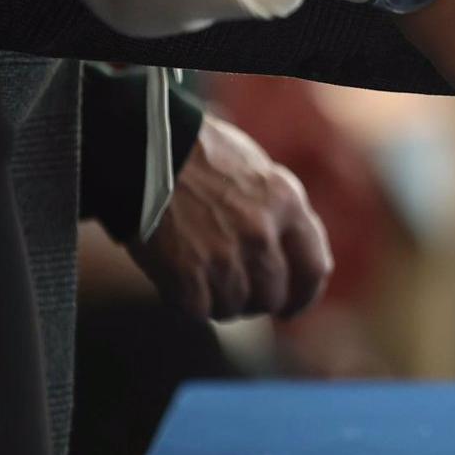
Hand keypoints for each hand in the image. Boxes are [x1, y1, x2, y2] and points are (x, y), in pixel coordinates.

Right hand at [129, 117, 332, 319]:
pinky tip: (179, 283)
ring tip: (204, 281)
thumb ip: (281, 213)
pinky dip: (188, 303)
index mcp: (286, 203)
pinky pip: (197, 309)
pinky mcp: (185, 271)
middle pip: (273, 295)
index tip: (291, 307)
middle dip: (257, 302)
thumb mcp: (259, 171)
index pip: (314, 268)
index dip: (304, 296)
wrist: (140, 145)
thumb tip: (294, 259)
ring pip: (235, 306)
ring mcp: (224, 255)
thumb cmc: (198, 153)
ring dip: (220, 302)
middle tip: (239, 297)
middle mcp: (261, 232)